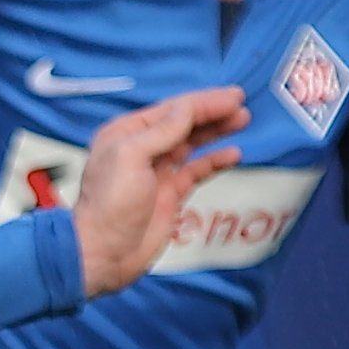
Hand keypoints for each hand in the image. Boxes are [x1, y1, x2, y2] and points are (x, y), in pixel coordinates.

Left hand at [67, 88, 249, 295]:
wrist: (105, 252)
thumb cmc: (110, 203)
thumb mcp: (131, 157)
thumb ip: (162, 131)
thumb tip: (188, 107)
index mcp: (126, 134)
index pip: (171, 111)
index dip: (203, 102)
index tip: (234, 96)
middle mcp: (141, 149)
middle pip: (183, 124)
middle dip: (212, 112)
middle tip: (242, 104)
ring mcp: (157, 172)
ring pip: (192, 144)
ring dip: (216, 132)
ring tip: (243, 120)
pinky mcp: (170, 195)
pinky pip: (196, 171)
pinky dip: (214, 162)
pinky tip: (233, 154)